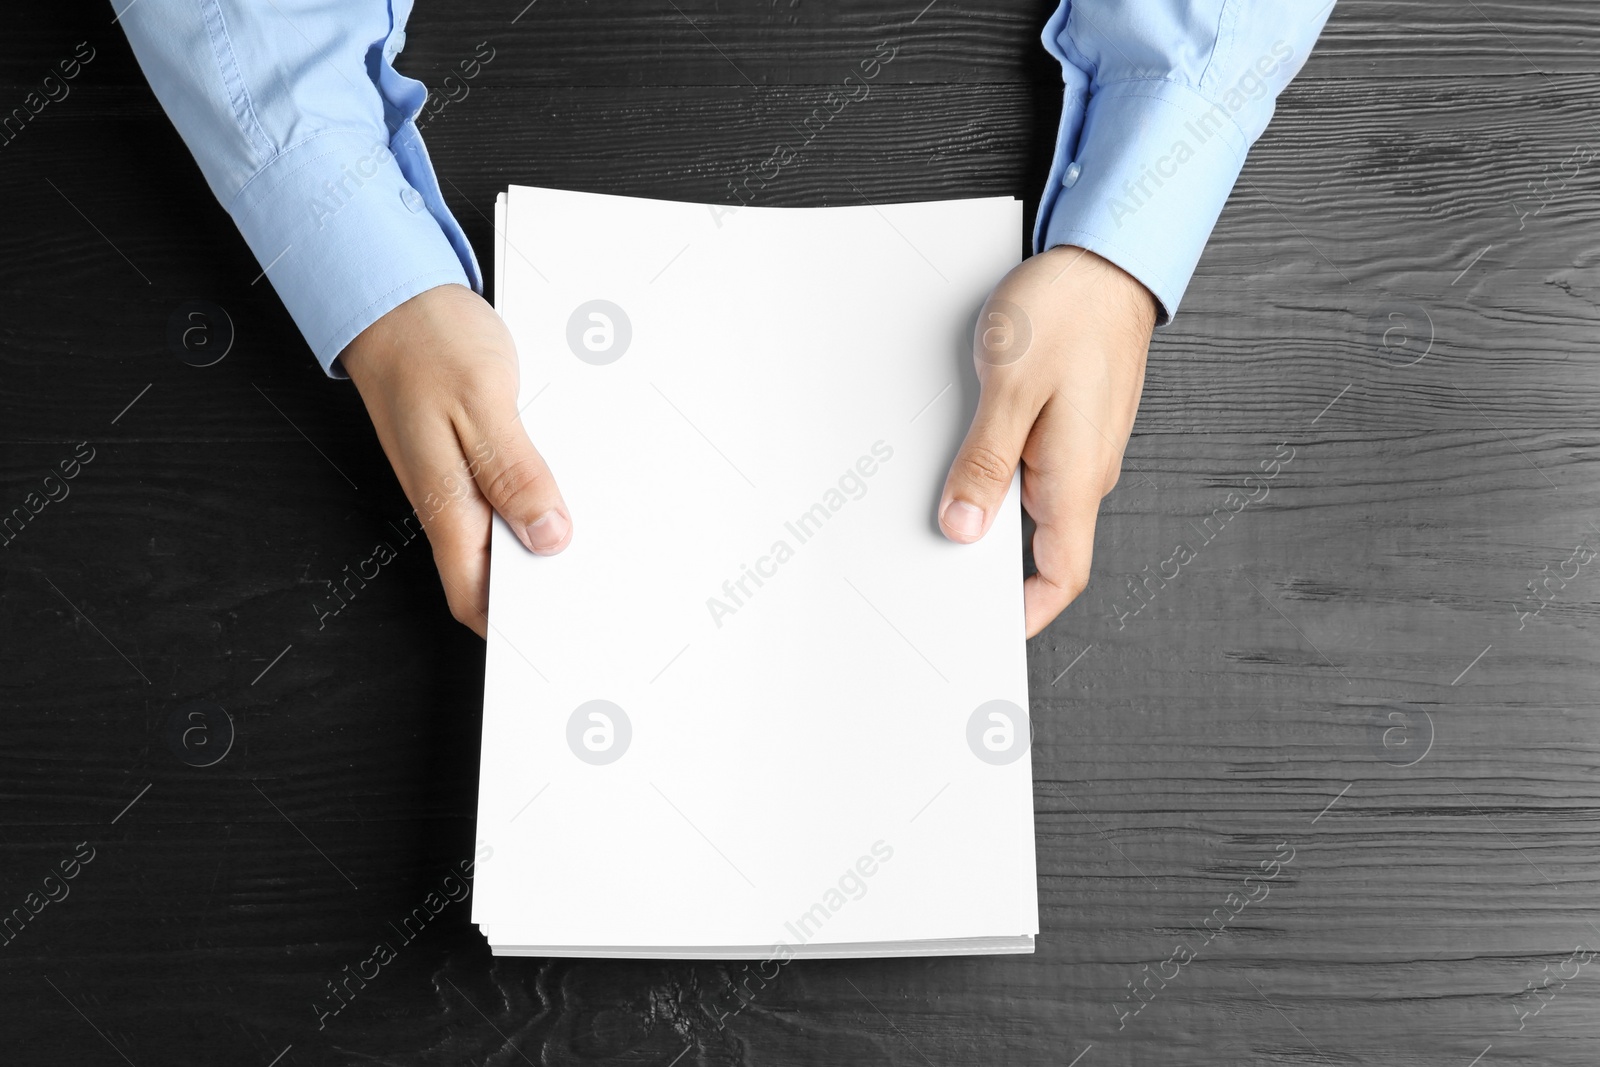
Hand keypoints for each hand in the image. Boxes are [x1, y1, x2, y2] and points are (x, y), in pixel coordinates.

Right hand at [341, 283, 571, 636]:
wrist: (394, 296)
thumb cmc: (428, 341)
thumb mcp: (483, 403)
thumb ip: (515, 472)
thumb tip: (548, 535)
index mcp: (445, 502)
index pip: (474, 596)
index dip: (510, 627)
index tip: (554, 637)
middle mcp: (446, 499)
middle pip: (493, 570)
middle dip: (537, 586)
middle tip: (590, 590)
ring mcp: (454, 478)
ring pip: (502, 531)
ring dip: (540, 539)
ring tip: (590, 544)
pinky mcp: (465, 453)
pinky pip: (504, 492)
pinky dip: (535, 498)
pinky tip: (565, 488)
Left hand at [938, 245, 1155, 636]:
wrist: (1108, 257)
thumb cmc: (1067, 312)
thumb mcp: (1010, 390)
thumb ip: (985, 464)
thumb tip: (964, 525)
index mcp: (1077, 476)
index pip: (1063, 573)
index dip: (1029, 612)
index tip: (991, 631)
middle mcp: (1087, 471)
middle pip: (1045, 545)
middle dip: (996, 566)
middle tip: (944, 570)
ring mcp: (1084, 446)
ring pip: (1037, 504)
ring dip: (995, 514)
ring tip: (946, 509)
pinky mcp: (1074, 421)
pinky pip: (1038, 468)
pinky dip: (1004, 477)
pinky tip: (971, 460)